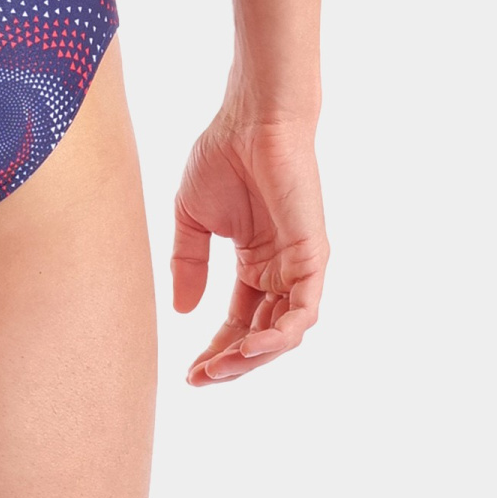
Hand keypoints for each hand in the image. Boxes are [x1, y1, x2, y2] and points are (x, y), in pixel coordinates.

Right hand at [172, 109, 326, 383]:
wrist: (250, 120)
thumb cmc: (224, 156)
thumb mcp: (192, 218)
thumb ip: (188, 263)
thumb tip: (183, 312)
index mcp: (255, 264)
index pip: (239, 323)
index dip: (216, 351)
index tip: (190, 373)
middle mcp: (280, 272)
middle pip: (261, 336)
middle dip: (231, 363)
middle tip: (202, 378)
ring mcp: (298, 267)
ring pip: (284, 333)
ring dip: (253, 358)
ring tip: (220, 368)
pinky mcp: (313, 257)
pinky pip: (303, 311)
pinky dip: (279, 336)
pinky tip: (248, 347)